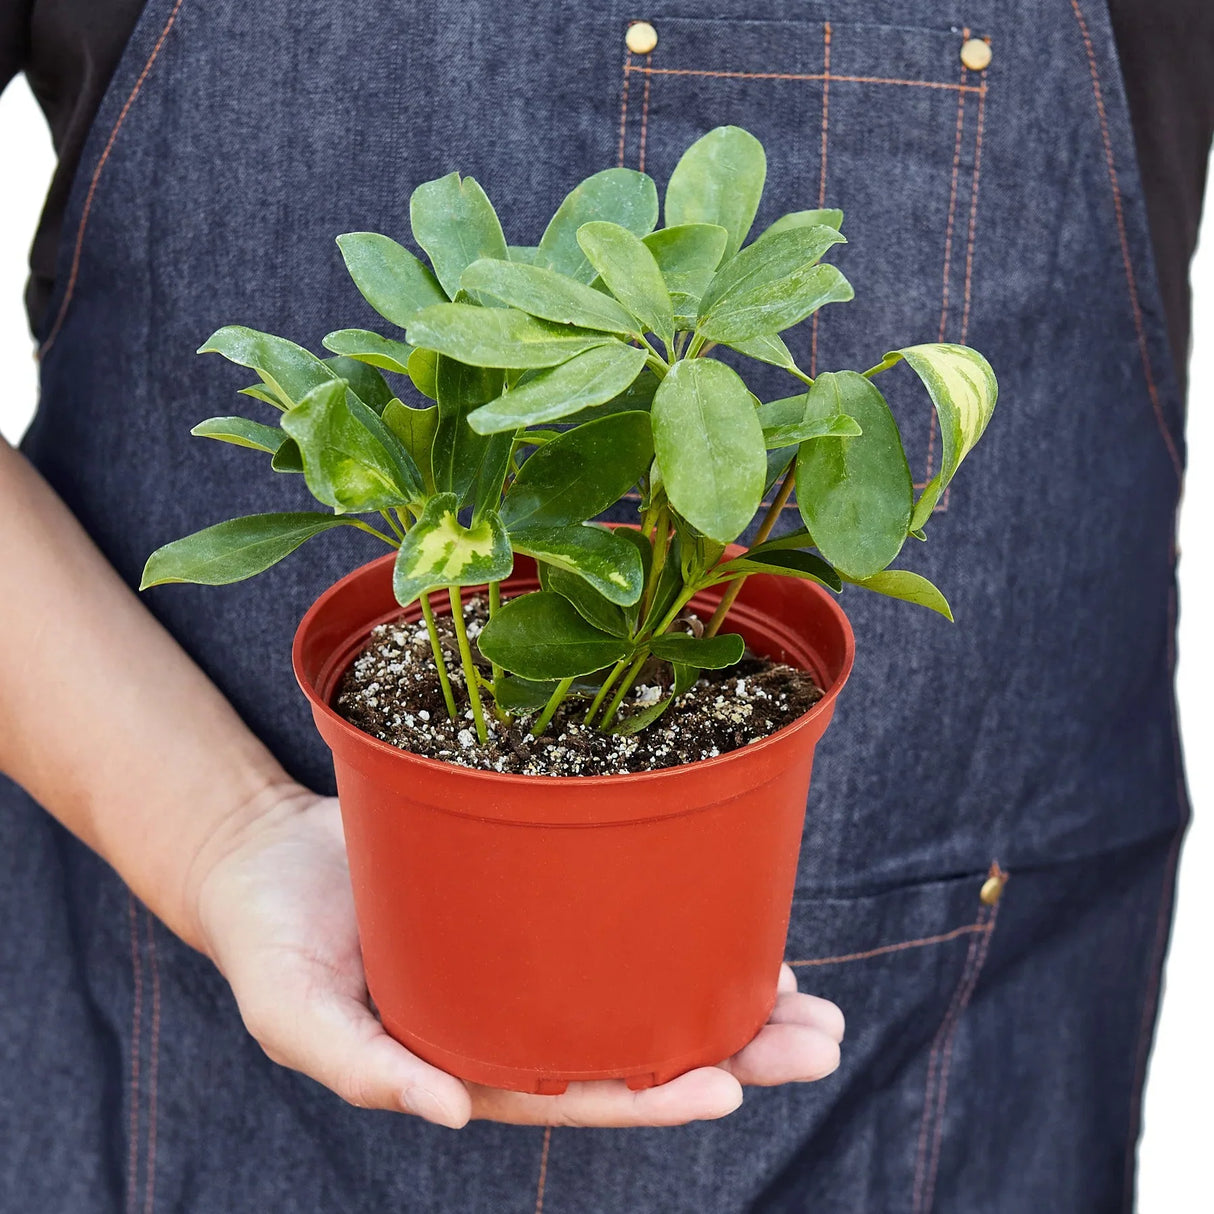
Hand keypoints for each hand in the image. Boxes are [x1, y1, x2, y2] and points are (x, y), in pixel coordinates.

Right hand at [194, 788, 843, 1128]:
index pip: (577, 1091)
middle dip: (735, 1053)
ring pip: (646, 988)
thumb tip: (451, 1116)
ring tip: (813, 1002)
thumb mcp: (293, 1013)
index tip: (730, 1084)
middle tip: (822, 1044)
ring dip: (731, 999)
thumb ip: (360, 1067)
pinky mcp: (538, 899)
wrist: (268, 857)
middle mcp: (518, 1017)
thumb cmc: (272, 943)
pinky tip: (739, 931)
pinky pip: (621, 922)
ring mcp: (534, 960)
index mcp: (471, 1058)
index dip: (654, 1096)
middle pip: (639, 1049)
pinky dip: (681, 930)